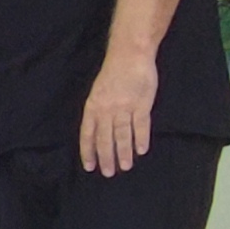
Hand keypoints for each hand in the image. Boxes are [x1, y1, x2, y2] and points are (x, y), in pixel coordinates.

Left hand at [78, 58, 156, 175]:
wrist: (130, 55)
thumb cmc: (114, 73)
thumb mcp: (98, 92)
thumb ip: (98, 111)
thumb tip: (98, 132)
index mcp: (93, 106)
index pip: (87, 134)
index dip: (88, 151)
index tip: (89, 166)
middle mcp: (107, 109)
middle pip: (105, 138)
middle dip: (106, 157)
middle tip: (108, 173)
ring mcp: (124, 107)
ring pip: (122, 135)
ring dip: (124, 153)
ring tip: (125, 166)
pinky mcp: (141, 104)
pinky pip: (140, 126)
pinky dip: (140, 139)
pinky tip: (141, 150)